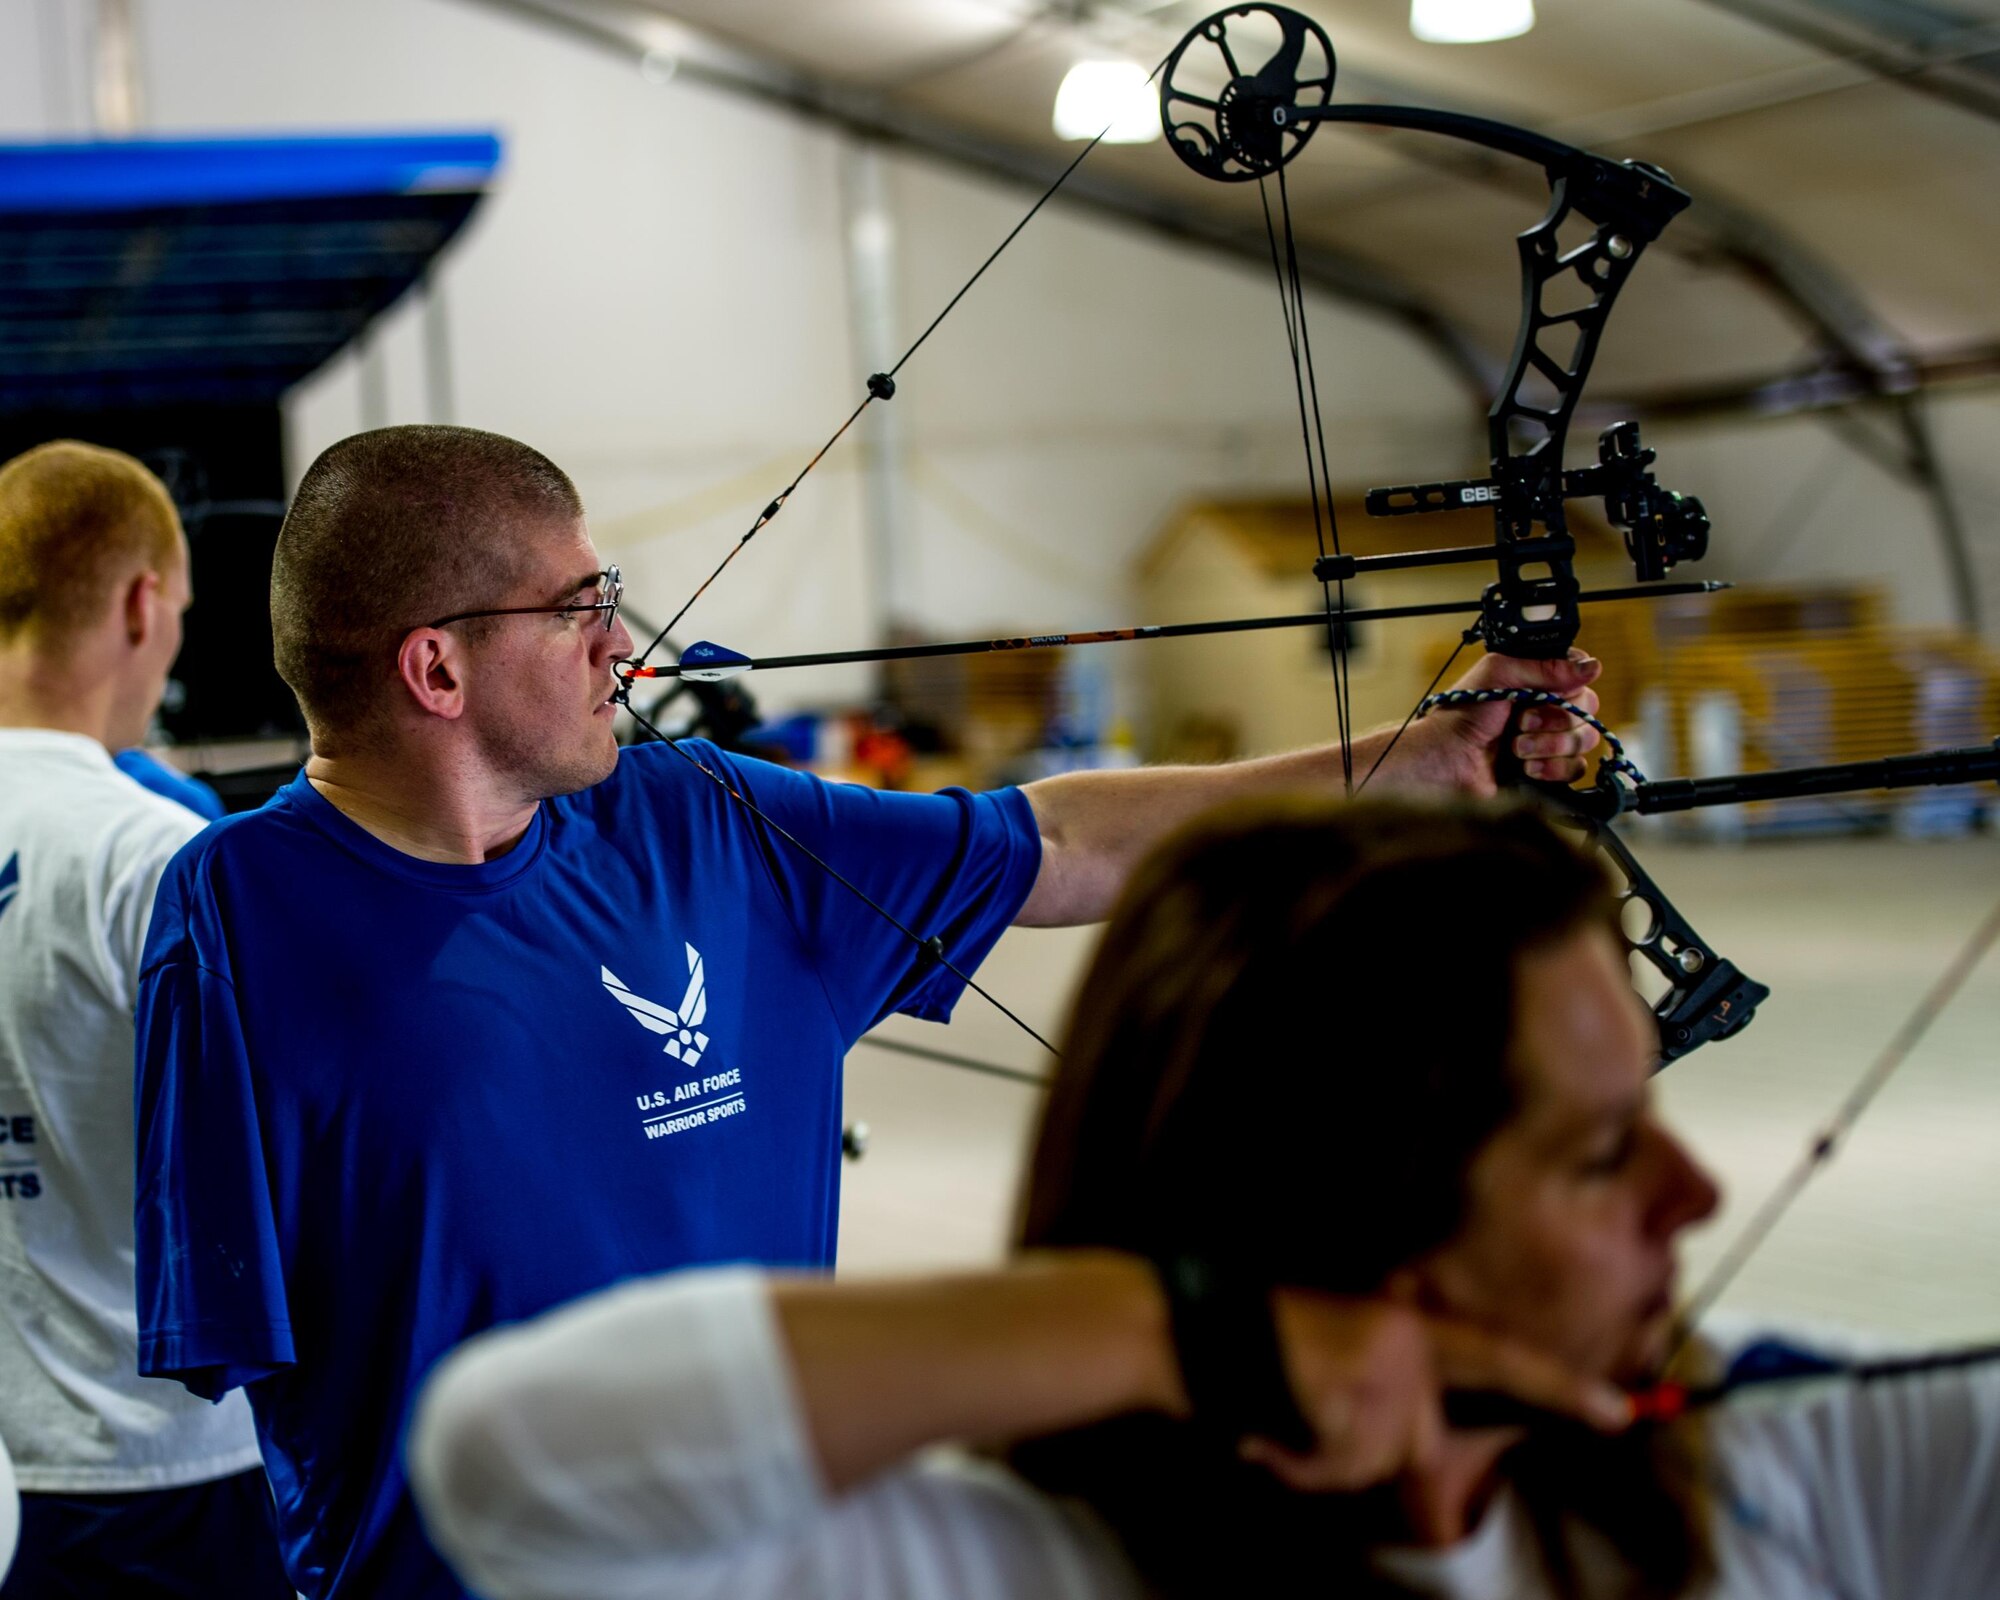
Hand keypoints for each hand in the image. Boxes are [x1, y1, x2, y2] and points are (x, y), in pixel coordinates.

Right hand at [1237, 1294, 1630, 1492]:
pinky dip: (1301, 1463)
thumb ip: (1386, 1402)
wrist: (1179, 1326)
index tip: (1620, 1415)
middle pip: (1415, 1449)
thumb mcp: (1335, 1365)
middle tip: (1294, 1421)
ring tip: (1276, 1417)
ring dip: (1323, 1463)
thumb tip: (1417, 1455)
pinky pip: (1341, 1466)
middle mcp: (1406, 1340)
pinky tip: (1268, 1424)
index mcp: (1406, 1326)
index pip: (1496, 1360)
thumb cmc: (1247, 1355)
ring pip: (1377, 1462)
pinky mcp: (1354, 1393)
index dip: (1560, 1390)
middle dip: (1354, 1456)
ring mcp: (1384, 1366)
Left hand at [1366, 649, 1603, 797]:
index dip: (1570, 686)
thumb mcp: (1499, 675)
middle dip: (1554, 719)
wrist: (1446, 761)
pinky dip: (1553, 769)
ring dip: (1550, 745)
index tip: (1546, 693)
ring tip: (1517, 748)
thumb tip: (1592, 666)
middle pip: (1587, 709)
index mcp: (1537, 682)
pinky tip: (1526, 769)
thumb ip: (1545, 666)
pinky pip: (1577, 769)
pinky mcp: (1549, 771)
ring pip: (1584, 740)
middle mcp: (1547, 708)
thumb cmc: (1462, 715)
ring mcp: (1549, 741)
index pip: (1580, 677)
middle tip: (1521, 723)